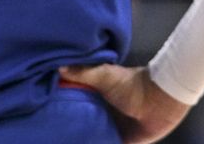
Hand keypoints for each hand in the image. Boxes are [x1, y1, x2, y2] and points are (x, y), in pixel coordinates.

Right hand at [60, 63, 190, 143]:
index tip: (44, 112)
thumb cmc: (133, 85)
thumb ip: (83, 72)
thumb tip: (58, 67)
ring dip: (82, 139)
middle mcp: (101, 114)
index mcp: (96, 98)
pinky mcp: (122, 142)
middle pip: (80, 124)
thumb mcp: (104, 75)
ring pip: (91, 137)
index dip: (61, 108)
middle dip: (69, 128)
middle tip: (49, 132)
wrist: (160, 100)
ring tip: (59, 142)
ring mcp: (111, 129)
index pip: (74, 105)